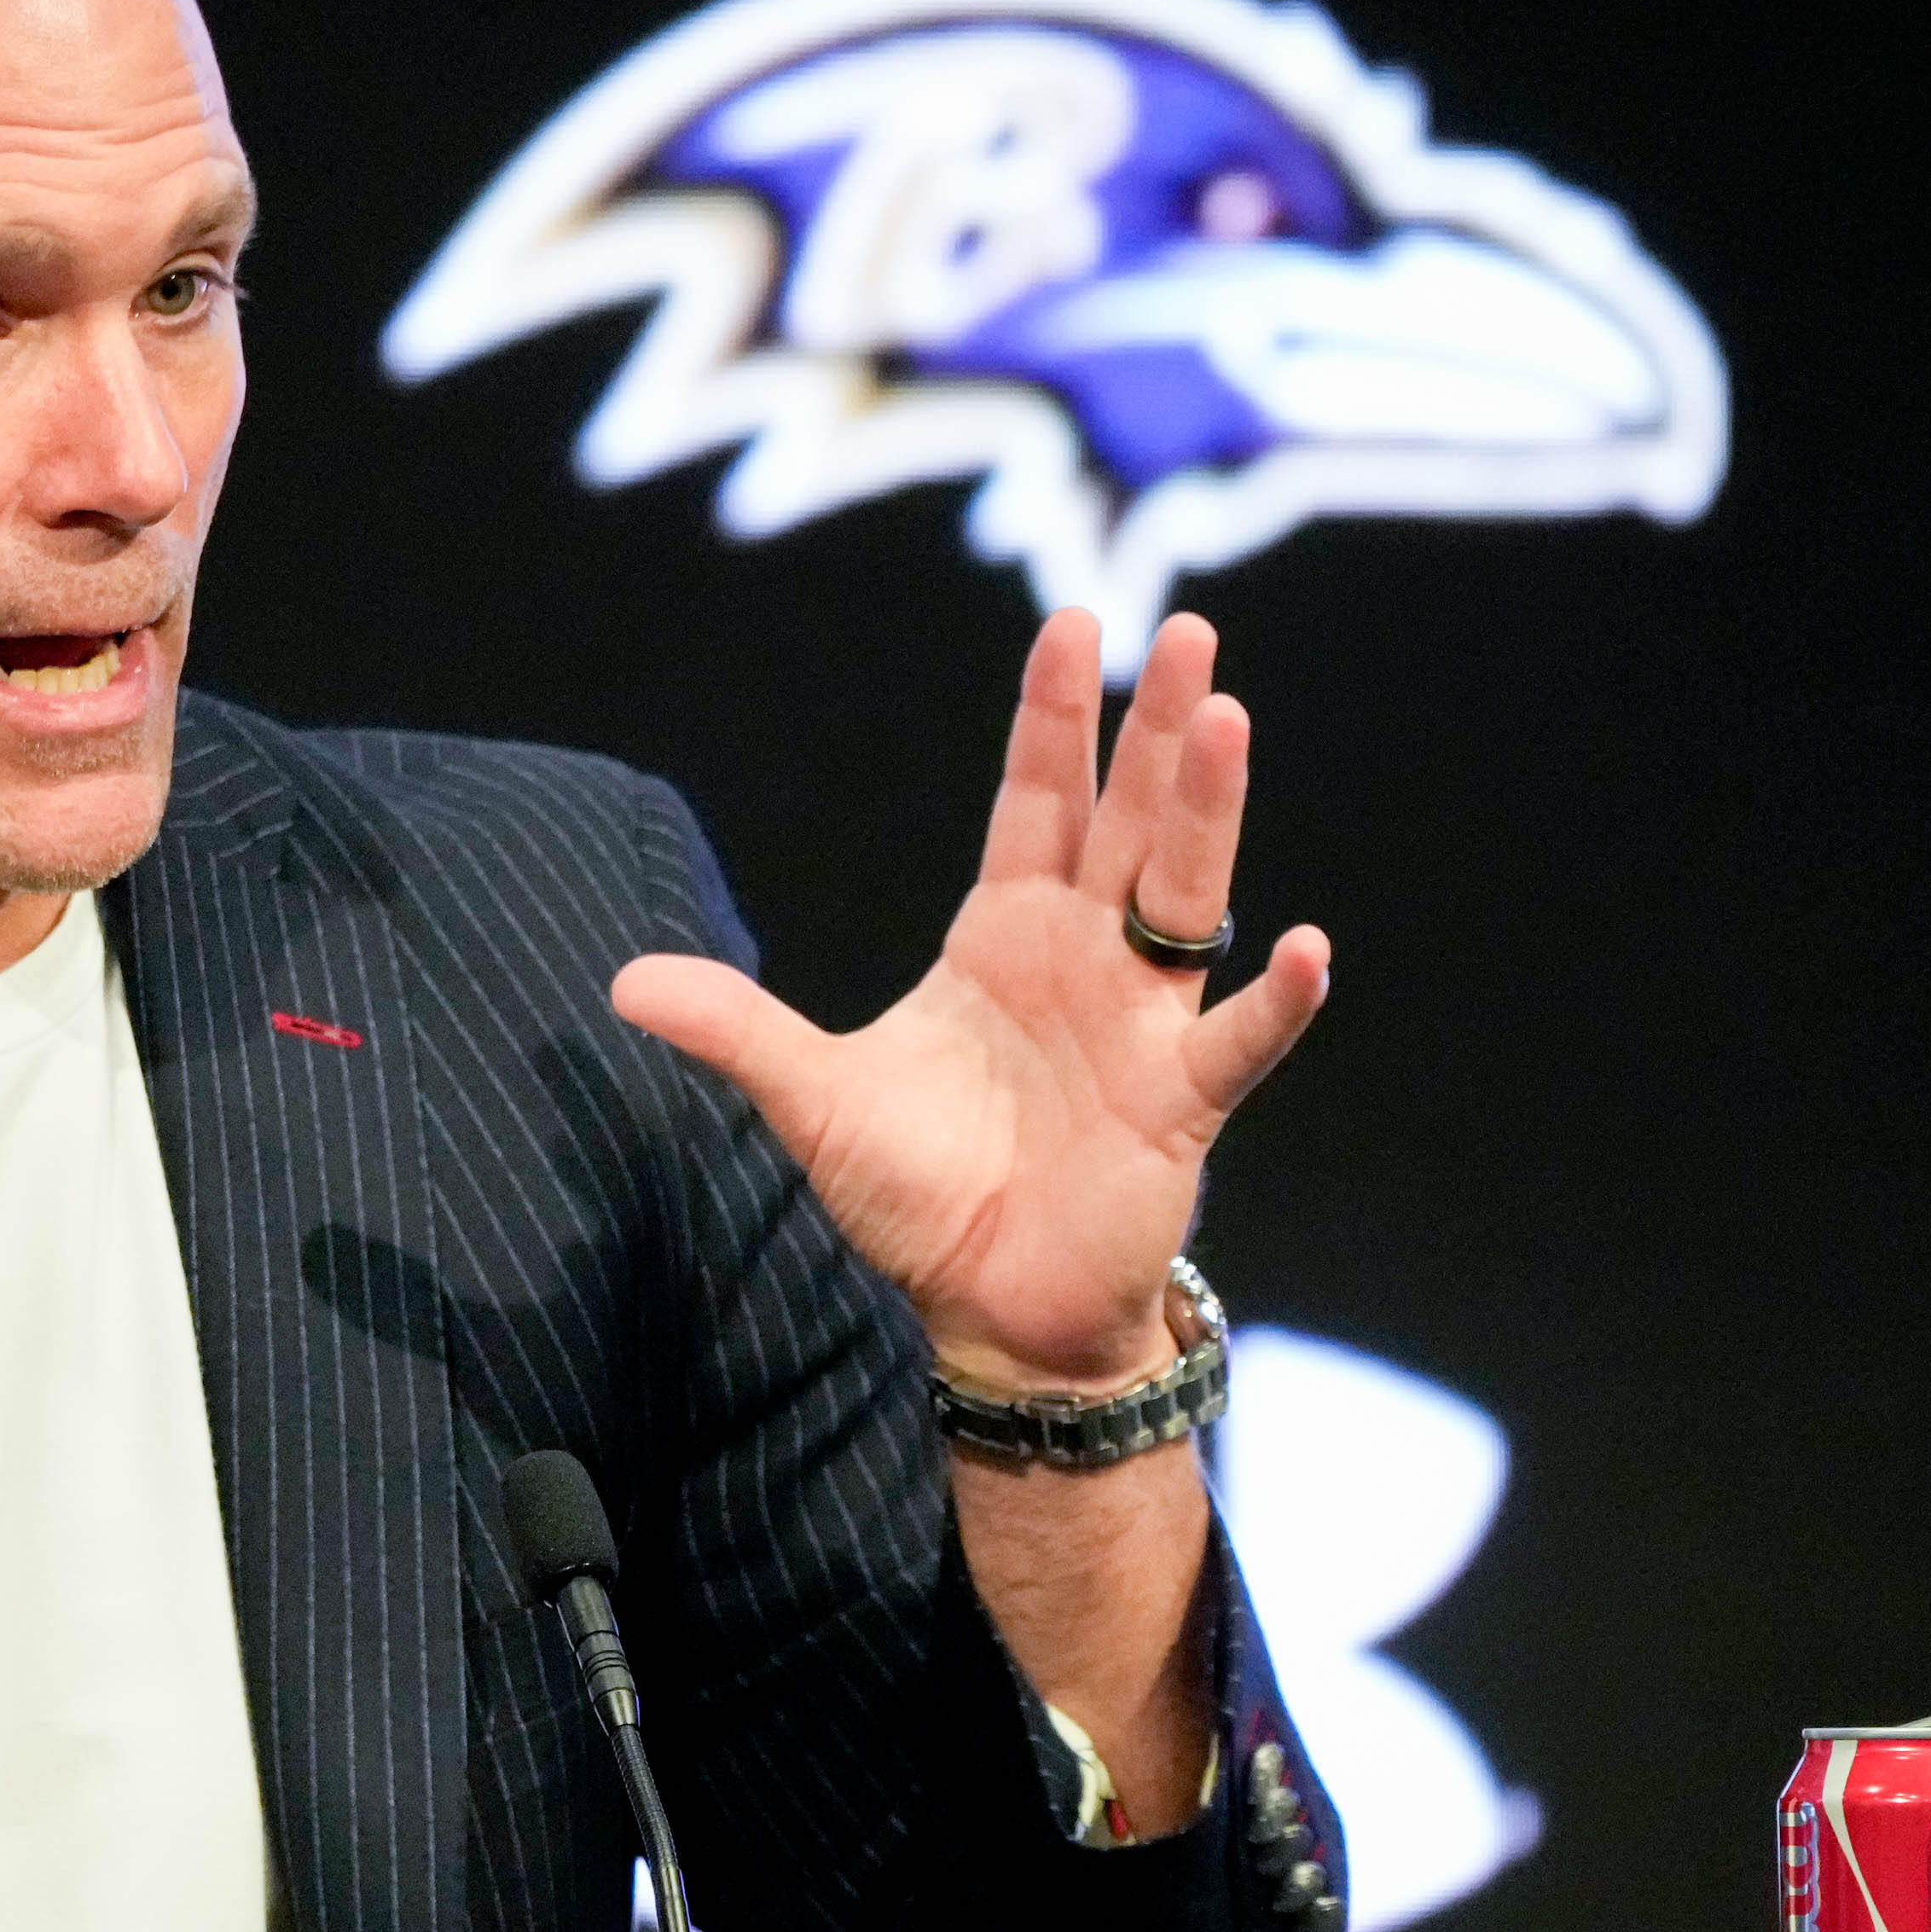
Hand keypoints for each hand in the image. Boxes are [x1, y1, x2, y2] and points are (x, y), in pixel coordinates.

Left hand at [611, 610, 1328, 1390]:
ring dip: (1207, 812)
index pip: (1036, 802)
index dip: (1052, 718)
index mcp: (1005, 937)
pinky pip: (1240, 1041)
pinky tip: (1308, 948)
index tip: (1072, 624)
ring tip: (1228, 719)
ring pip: (1185, 895)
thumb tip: (622, 981)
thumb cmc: (917, 1194)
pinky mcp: (1179, 1102)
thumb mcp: (812, 1099)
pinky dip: (1278, 1001)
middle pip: (1128, 819)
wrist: (987, 1306)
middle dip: (1155, 728)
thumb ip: (734, 1029)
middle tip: (1186, 631)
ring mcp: (1142, 1023)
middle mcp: (1085, 959)